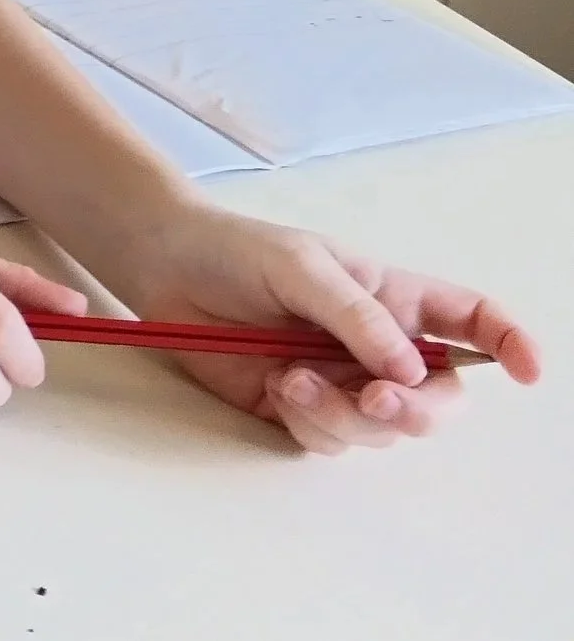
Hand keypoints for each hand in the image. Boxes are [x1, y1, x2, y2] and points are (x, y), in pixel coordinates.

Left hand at [108, 203, 540, 454]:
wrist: (164, 269)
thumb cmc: (238, 251)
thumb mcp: (302, 266)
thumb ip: (356, 316)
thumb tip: (410, 369)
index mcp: (394, 299)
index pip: (471, 321)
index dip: (508, 343)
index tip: (526, 370)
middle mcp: (377, 347)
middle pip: (438, 399)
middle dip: (417, 409)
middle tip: (374, 397)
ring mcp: (341, 381)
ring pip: (381, 429)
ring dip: (343, 414)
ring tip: (290, 376)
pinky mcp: (300, 408)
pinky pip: (331, 440)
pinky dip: (310, 422)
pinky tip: (275, 386)